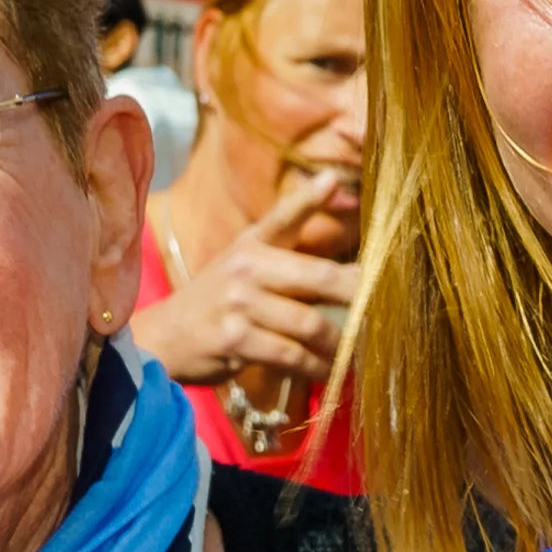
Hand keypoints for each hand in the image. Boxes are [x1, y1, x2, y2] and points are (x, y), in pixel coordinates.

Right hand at [127, 176, 362, 387]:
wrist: (166, 337)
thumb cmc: (219, 299)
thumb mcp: (247, 259)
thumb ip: (293, 242)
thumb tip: (341, 214)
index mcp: (252, 243)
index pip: (284, 215)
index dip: (310, 197)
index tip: (333, 179)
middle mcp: (245, 267)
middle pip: (319, 277)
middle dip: (357, 296)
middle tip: (385, 309)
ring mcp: (238, 304)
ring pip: (309, 324)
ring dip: (339, 344)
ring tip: (357, 352)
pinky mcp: (234, 340)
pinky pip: (290, 356)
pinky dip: (316, 367)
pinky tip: (329, 372)